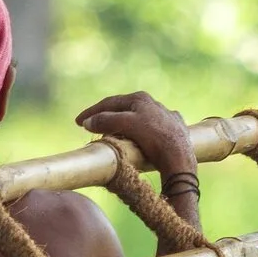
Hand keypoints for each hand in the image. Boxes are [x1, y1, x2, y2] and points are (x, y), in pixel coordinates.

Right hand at [76, 90, 195, 177]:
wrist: (179, 158)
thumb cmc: (154, 139)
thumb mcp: (126, 125)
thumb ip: (106, 120)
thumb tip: (87, 122)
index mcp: (141, 98)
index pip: (109, 103)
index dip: (91, 112)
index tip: (77, 122)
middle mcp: (154, 104)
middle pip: (123, 110)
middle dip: (105, 117)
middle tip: (89, 127)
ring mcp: (166, 117)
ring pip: (138, 119)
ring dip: (122, 125)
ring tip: (111, 135)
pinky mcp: (174, 130)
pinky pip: (153, 129)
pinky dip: (140, 132)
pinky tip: (138, 138)